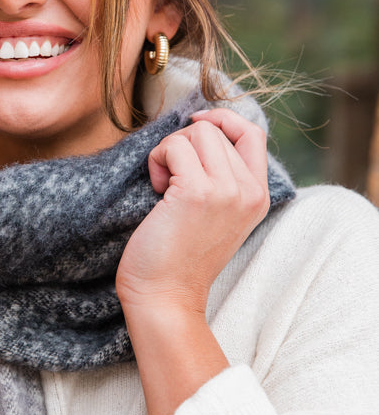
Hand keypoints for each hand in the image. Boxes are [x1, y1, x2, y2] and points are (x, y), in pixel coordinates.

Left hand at [116, 109, 269, 314]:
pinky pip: (174, 147)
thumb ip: (221, 178)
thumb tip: (200, 129)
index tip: (196, 124)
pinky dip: (157, 160)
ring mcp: (226, 191)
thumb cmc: (177, 255)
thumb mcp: (215, 214)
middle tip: (170, 180)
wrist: (165, 296)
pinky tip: (156, 190)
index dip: (223, 118)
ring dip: (169, 150)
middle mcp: (249, 192)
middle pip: (216, 130)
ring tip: (164, 185)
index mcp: (258, 196)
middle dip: (183, 144)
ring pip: (198, 132)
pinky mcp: (197, 192)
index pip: (253, 133)